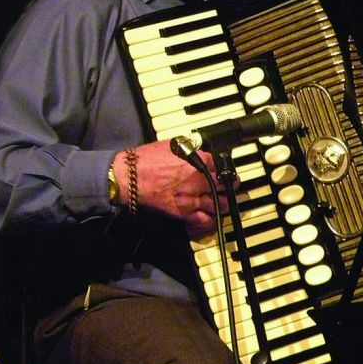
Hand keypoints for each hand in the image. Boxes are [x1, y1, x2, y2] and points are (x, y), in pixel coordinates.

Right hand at [112, 140, 228, 236]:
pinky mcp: (182, 212)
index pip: (220, 164)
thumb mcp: (171, 144)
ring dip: (224, 203)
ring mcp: (192, 197)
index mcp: (198, 160)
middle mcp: (199, 179)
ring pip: (219, 204)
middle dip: (230, 185)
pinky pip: (204, 219)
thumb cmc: (146, 160)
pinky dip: (211, 219)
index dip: (225, 167)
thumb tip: (196, 148)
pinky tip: (212, 216)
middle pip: (225, 185)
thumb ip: (188, 147)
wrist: (130, 177)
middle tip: (232, 186)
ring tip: (225, 202)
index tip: (226, 170)